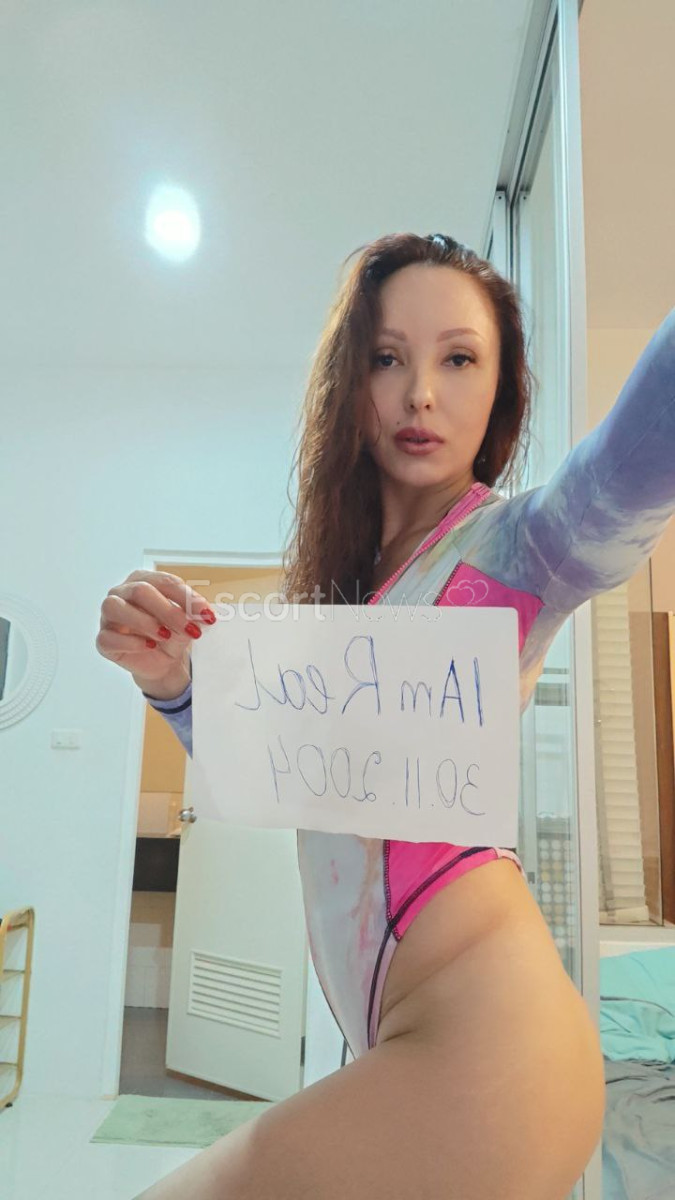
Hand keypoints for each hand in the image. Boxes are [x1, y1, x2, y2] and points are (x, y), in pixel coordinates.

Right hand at [96, 569, 215, 699]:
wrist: (162, 662)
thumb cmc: (171, 634)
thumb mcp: (186, 622)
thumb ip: (192, 614)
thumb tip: (203, 612)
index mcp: (143, 580)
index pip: (164, 581)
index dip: (186, 597)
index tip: (206, 614)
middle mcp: (121, 593)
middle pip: (140, 591)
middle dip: (168, 610)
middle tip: (189, 628)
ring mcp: (109, 616)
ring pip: (115, 607)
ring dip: (144, 621)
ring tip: (165, 635)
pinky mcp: (104, 639)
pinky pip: (108, 636)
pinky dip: (131, 642)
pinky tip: (149, 646)